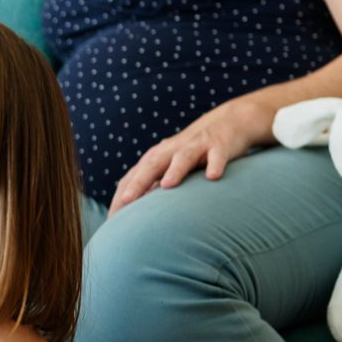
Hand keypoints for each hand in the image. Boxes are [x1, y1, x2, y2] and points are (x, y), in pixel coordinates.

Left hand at [107, 99, 272, 215]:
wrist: (229, 122)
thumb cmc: (194, 152)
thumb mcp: (171, 166)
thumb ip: (156, 186)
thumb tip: (137, 216)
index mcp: (157, 157)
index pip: (134, 176)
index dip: (122, 195)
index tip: (112, 219)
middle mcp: (172, 150)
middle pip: (151, 166)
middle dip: (138, 183)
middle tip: (126, 201)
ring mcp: (195, 146)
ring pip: (182, 158)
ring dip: (174, 170)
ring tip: (167, 186)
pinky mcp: (219, 145)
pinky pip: (217, 156)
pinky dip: (214, 164)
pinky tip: (213, 176)